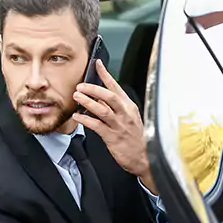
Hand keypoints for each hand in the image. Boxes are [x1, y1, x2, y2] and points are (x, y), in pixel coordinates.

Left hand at [73, 60, 156, 193]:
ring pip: (102, 109)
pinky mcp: (113, 137)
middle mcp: (125, 114)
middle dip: (93, 88)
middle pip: (109, 96)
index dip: (106, 74)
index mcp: (129, 107)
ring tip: (77, 96)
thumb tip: (99, 97)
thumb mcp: (130, 119)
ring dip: (87, 102)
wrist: (145, 158)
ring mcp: (119, 126)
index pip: (116, 87)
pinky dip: (86, 120)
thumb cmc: (136, 139)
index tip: (97, 64)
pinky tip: (77, 116)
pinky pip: (97, 126)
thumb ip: (116, 108)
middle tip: (81, 85)